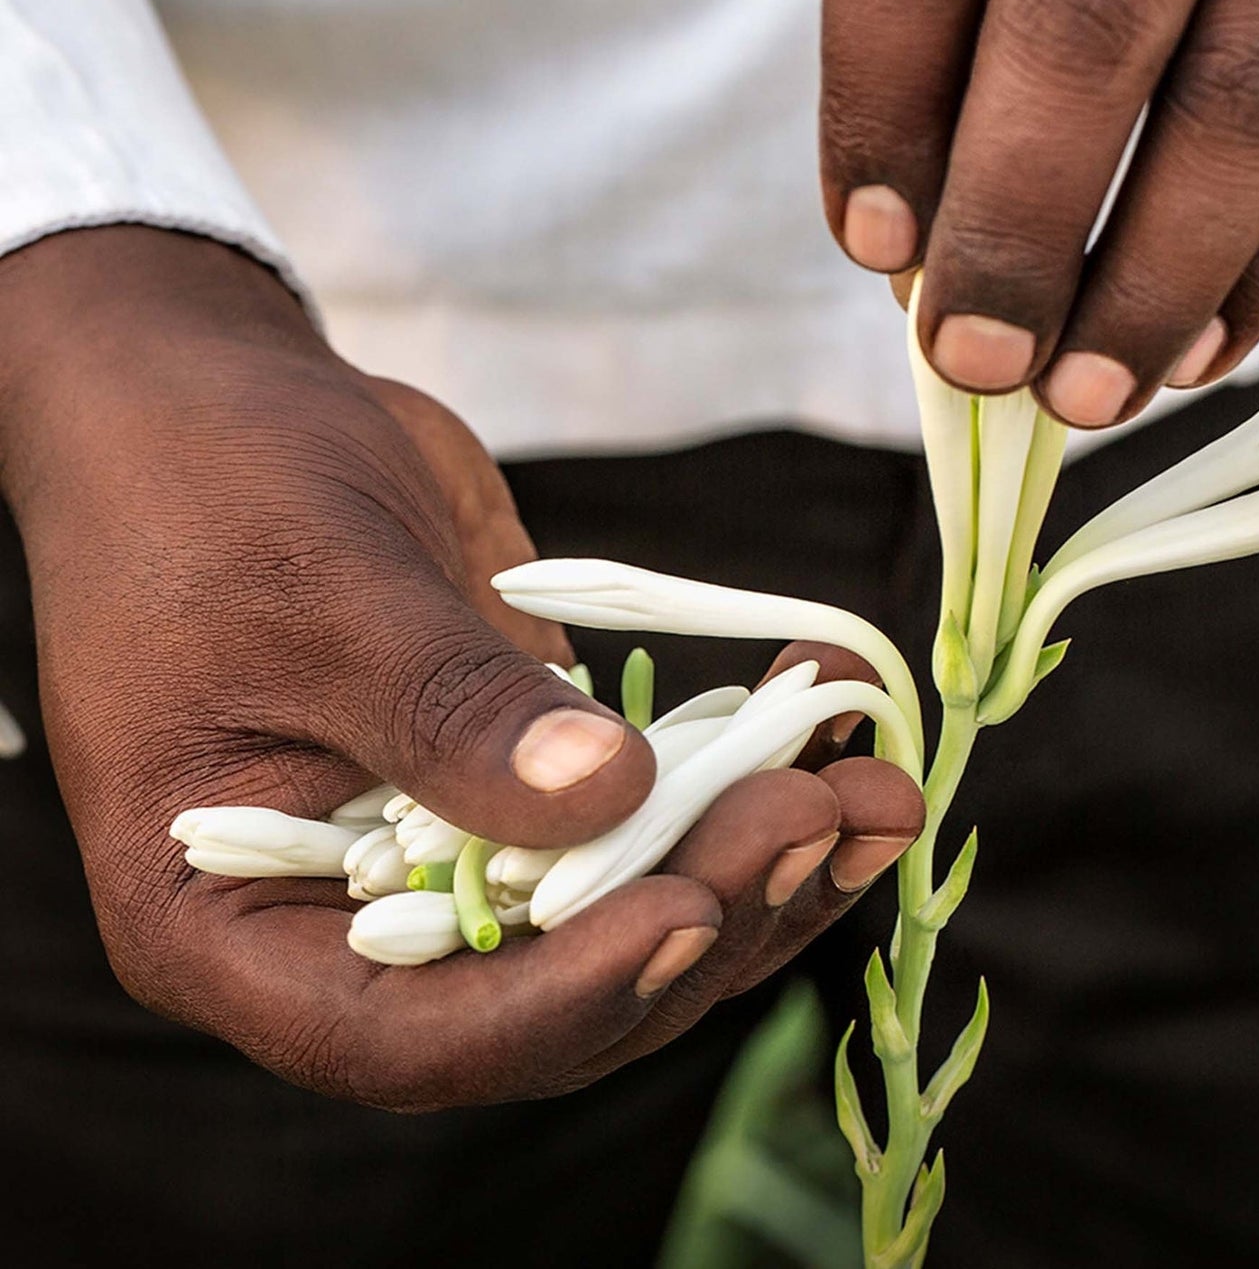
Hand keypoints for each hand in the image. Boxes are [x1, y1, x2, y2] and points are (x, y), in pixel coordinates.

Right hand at [0, 226, 921, 1109]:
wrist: (217, 404)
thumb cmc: (207, 490)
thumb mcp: (320, 596)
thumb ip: (450, 711)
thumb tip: (607, 796)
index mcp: (233, 921)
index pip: (405, 1034)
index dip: (557, 1001)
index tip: (688, 910)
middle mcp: (349, 917)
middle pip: (550, 986)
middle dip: (705, 911)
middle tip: (824, 811)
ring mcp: (449, 846)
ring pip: (618, 908)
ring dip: (755, 856)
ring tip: (871, 780)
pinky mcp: (520, 772)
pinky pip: (638, 807)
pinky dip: (731, 774)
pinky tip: (823, 720)